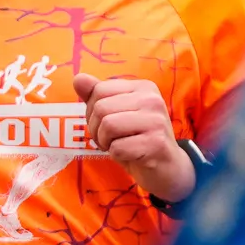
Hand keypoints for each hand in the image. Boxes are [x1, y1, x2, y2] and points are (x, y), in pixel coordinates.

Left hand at [74, 73, 193, 201]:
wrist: (166, 166)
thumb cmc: (136, 138)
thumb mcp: (115, 113)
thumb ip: (96, 95)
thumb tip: (78, 78)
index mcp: (143, 87)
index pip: (99, 90)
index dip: (92, 111)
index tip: (105, 122)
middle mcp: (152, 100)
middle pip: (101, 108)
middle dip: (96, 128)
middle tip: (110, 138)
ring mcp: (156, 121)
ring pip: (108, 126)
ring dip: (104, 142)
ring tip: (118, 145)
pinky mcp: (156, 144)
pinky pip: (117, 148)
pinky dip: (115, 155)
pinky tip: (129, 155)